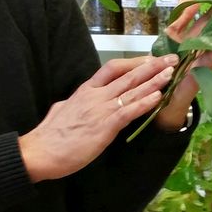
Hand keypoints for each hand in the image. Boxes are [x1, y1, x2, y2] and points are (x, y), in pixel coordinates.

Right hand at [20, 56, 175, 180]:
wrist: (40, 151)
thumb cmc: (49, 135)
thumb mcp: (62, 109)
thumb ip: (74, 103)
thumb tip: (76, 101)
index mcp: (86, 90)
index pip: (113, 68)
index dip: (134, 62)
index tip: (150, 59)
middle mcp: (96, 95)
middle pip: (128, 75)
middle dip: (152, 66)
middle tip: (171, 59)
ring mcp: (101, 109)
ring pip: (132, 90)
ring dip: (154, 81)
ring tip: (171, 73)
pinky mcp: (105, 126)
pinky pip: (129, 111)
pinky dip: (145, 103)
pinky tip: (158, 97)